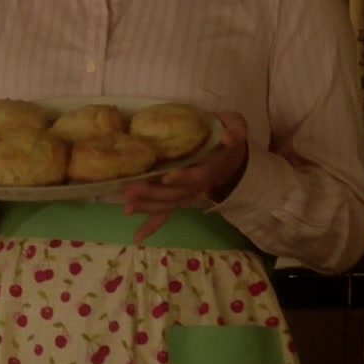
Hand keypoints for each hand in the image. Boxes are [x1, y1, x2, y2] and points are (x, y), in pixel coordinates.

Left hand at [118, 111, 248, 243]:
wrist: (228, 154)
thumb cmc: (227, 134)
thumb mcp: (236, 125)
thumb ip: (235, 130)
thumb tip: (230, 137)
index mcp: (209, 167)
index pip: (196, 176)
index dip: (183, 177)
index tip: (167, 177)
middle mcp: (197, 186)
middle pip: (175, 194)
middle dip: (154, 194)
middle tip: (131, 192)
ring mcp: (187, 193)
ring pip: (167, 204)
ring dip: (147, 207)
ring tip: (127, 208)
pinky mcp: (178, 196)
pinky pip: (165, 213)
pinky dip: (152, 226)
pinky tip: (137, 238)